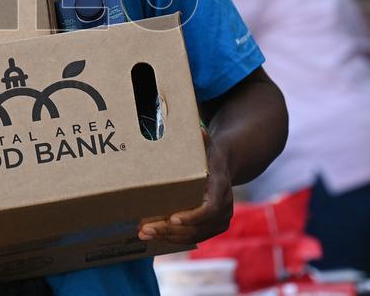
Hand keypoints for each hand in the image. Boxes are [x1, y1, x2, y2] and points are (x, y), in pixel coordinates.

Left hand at [138, 129, 232, 244]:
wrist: (226, 165)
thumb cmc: (210, 153)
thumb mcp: (207, 145)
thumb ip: (202, 140)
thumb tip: (198, 130)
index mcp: (222, 187)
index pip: (210, 209)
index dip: (192, 217)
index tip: (172, 218)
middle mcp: (225, 207)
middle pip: (197, 227)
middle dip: (170, 230)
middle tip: (145, 229)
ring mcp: (220, 220)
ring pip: (194, 236)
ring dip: (167, 237)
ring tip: (143, 233)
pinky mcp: (212, 227)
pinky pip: (193, 237)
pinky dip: (173, 238)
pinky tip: (154, 235)